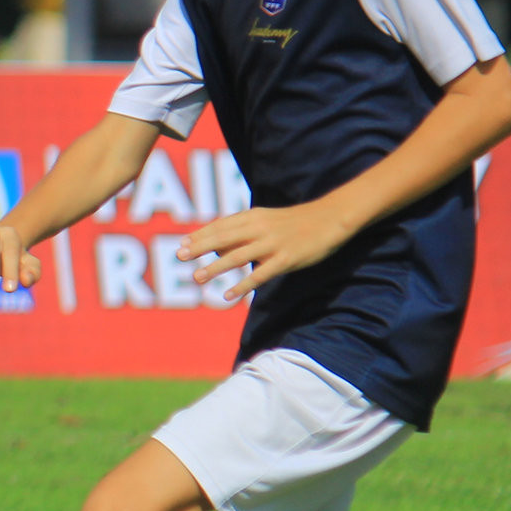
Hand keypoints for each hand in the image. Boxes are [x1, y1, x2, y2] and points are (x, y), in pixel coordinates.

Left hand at [179, 201, 351, 303]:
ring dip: (216, 267)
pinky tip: (228, 294)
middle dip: (200, 248)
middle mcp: (260, 228)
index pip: (221, 225)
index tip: (182, 243)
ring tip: (197, 278)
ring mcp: (273, 243)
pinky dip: (243, 285)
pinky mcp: (286, 259)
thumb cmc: (295, 222)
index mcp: (254, 216)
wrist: (331, 218)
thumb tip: (218, 249)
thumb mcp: (267, 219)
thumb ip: (243, 230)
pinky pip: (260, 274)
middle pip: (224, 238)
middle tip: (179, 256)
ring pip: (238, 256)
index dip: (200, 235)